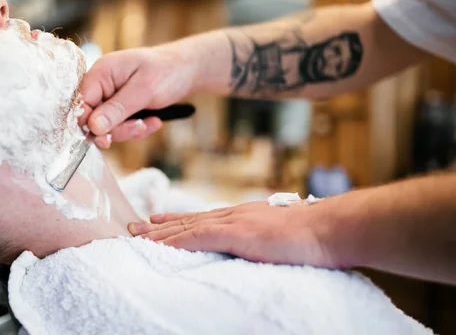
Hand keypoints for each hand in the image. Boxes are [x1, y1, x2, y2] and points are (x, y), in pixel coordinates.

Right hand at [79, 46, 197, 147]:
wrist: (189, 70)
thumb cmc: (167, 72)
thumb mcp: (143, 91)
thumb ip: (117, 109)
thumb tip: (92, 127)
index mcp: (101, 72)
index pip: (81, 102)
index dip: (89, 123)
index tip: (105, 139)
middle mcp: (102, 84)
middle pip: (94, 118)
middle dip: (118, 128)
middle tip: (139, 127)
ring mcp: (111, 96)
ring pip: (108, 126)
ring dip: (130, 130)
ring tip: (152, 122)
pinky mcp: (121, 107)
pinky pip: (121, 126)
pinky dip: (137, 128)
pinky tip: (154, 121)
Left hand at [128, 201, 335, 266]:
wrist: (329, 229)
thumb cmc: (312, 235)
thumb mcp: (279, 235)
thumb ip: (260, 239)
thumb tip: (252, 248)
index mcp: (242, 216)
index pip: (201, 219)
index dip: (176, 221)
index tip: (156, 222)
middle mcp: (233, 214)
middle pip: (188, 221)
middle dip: (159, 226)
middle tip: (133, 227)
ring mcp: (234, 222)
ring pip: (187, 227)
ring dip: (159, 233)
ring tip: (136, 235)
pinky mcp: (237, 233)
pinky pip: (199, 237)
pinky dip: (176, 240)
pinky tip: (159, 244)